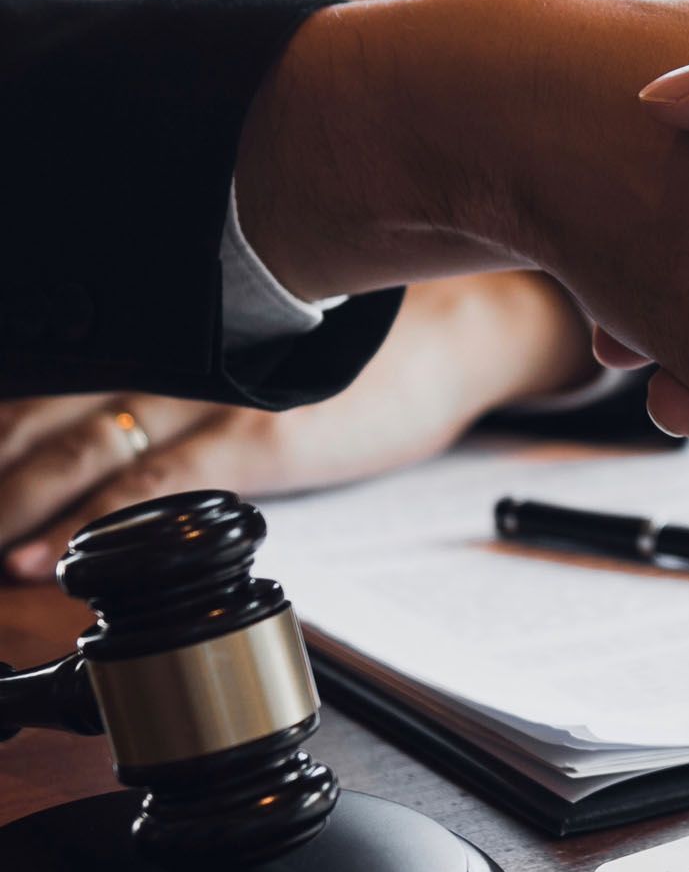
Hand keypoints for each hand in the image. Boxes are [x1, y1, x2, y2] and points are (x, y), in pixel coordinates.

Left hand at [0, 272, 592, 579]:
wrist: (461, 327)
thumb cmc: (366, 328)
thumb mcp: (262, 316)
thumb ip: (190, 338)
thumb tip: (115, 388)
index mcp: (173, 315)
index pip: (48, 361)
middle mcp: (178, 347)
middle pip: (39, 407)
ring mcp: (214, 394)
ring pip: (77, 448)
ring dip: (10, 502)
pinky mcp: (257, 440)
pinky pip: (152, 488)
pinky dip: (88, 525)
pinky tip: (46, 557)